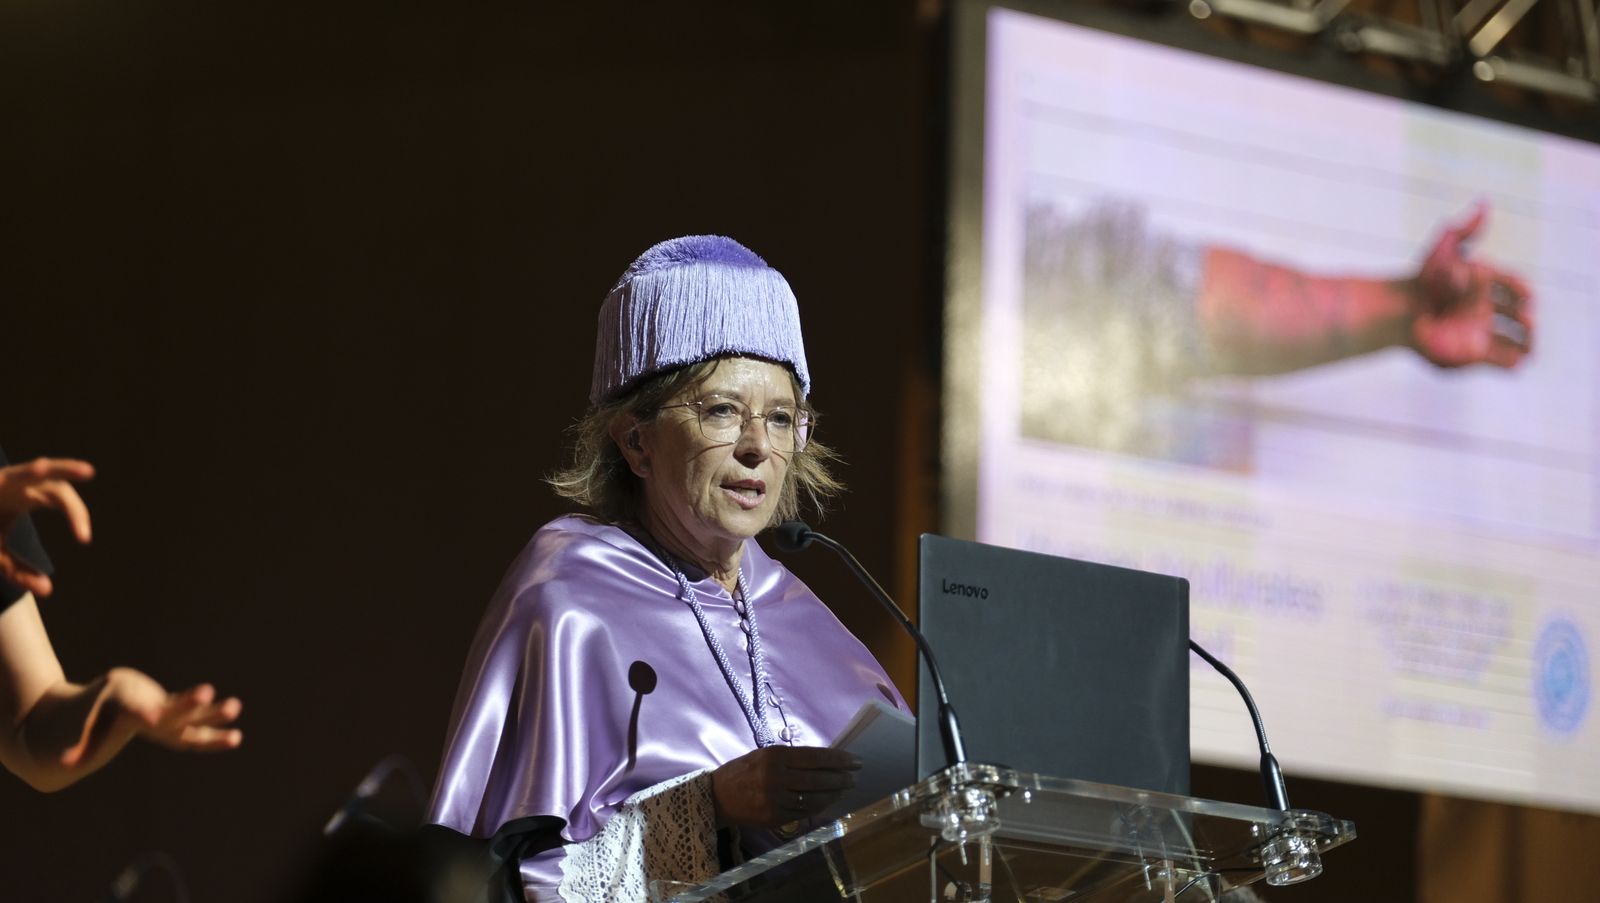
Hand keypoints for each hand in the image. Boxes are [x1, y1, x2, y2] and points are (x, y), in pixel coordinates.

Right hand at [0, 457, 94, 596]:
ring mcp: (0, 480)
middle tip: (89, 471)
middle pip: (47, 473)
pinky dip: (2, 480)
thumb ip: (19, 572)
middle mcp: (17, 482)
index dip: (77, 515)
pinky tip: (6, 479)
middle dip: (66, 468)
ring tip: (42, 468)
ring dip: (33, 470)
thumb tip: (47, 591)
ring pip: (22, 471)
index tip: (84, 539)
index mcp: (28, 494)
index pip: (61, 499)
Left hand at [60, 667, 242, 768]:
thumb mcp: (76, 729)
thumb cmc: (87, 715)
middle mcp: (148, 701)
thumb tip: (64, 765)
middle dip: (188, 703)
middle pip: (170, 704)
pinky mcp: (173, 719)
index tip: (154, 716)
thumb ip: (77, 746)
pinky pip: (193, 728)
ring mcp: (164, 709)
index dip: (144, 710)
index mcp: (122, 698)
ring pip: (189, 715)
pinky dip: (212, 733)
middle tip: (206, 693)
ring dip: (212, 713)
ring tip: (236, 707)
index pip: (134, 707)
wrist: (107, 697)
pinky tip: (235, 737)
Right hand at [710, 746, 861, 828]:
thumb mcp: (765, 754)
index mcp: (774, 756)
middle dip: (841, 778)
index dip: (839, 760)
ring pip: (814, 798)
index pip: (815, 757)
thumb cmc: (745, 770)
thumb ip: (793, 758)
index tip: (855, 761)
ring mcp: (775, 800)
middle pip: (818, 779)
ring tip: (844, 789)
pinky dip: (820, 806)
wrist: (718, 796)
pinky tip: (828, 801)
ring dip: (834, 794)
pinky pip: (804, 812)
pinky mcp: (774, 817)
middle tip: (854, 777)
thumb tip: (826, 761)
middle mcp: (775, 777)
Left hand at [1411, 202, 1533, 367]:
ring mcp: (1480, 332)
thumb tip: (1485, 202)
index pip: (1515, 286)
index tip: (1525, 293)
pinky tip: (1517, 363)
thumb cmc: (1421, 280)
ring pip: (1517, 340)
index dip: (1522, 290)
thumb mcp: (1443, 250)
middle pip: (1519, 314)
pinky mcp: (1472, 355)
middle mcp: (1486, 309)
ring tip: (1528, 344)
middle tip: (1527, 318)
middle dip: (1528, 317)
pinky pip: (1502, 362)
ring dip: (1528, 342)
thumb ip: (1465, 229)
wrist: (1396, 312)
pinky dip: (1513, 364)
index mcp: (1485, 285)